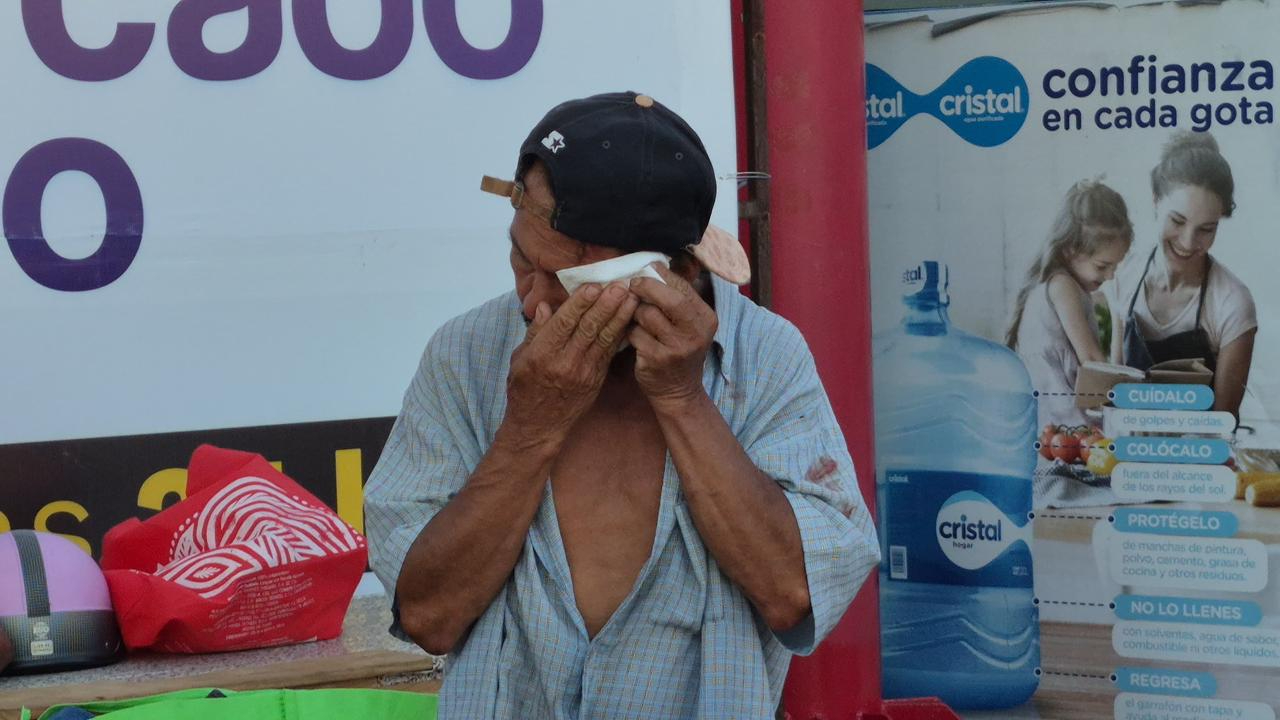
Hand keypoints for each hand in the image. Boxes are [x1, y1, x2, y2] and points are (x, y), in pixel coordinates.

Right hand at [503, 283, 638, 449]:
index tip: (593, 285)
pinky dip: (620, 335)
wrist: (538, 427)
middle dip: (606, 305)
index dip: (580, 304)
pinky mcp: (596, 380)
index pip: (564, 323)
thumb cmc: (524, 389)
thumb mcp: (519, 359)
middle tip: (620, 285)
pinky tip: (629, 320)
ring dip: (619, 316)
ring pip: (604, 339)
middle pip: (588, 328)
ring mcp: (583, 373)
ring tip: (631, 298)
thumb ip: (535, 332)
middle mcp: (564, 363)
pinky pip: (609, 353)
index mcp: (542, 355)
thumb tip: (546, 306)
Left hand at [629, 263, 717, 412]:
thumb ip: (677, 298)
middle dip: (646, 287)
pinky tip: (636, 338)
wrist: (678, 392)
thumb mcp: (688, 325)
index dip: (660, 274)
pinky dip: (631, 332)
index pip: (682, 286)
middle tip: (633, 284)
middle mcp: (695, 332)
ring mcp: (677, 347)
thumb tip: (654, 265)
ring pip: (646, 314)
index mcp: (705, 318)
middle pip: (668, 298)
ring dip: (636, 314)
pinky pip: (634, 333)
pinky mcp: (657, 359)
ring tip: (639, 320)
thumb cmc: (680, 350)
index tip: (646, 269)